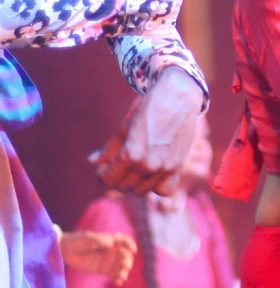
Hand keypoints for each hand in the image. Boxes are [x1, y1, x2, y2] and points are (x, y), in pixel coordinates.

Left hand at [59, 229, 136, 284]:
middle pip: (125, 255)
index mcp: (109, 240)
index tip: (133, 251)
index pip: (124, 241)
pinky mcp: (102, 270)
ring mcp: (107, 260)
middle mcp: (110, 250)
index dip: (131, 244)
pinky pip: (113, 274)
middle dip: (127, 261)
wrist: (65, 251)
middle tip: (125, 267)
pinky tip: (119, 282)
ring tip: (121, 277)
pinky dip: (118, 278)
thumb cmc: (77, 241)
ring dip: (124, 271)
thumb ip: (99, 240)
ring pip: (120, 266)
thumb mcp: (87, 238)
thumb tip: (111, 243)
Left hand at [89, 68, 202, 195]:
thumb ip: (109, 148)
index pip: (108, 179)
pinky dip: (157, 186)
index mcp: (132, 154)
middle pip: (123, 187)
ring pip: (141, 190)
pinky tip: (153, 173)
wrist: (179, 97)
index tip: (104, 167)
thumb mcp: (125, 127)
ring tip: (135, 166)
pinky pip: (164, 190)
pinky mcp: (178, 166)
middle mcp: (149, 165)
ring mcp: (165, 168)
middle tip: (119, 164)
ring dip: (135, 181)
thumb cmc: (150, 108)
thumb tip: (93, 162)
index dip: (103, 174)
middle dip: (117, 178)